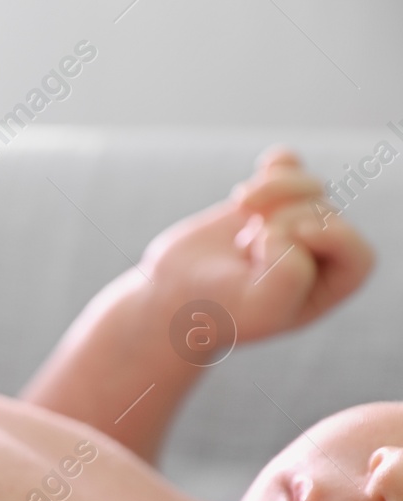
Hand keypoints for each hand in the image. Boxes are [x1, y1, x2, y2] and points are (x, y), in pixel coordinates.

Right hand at [140, 146, 373, 341]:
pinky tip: (253, 178)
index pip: (356, 253)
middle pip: (326, 214)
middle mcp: (320, 253)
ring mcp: (294, 222)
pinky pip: (291, 167)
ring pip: (309, 186)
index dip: (323, 238)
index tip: (271, 242)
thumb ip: (289, 276)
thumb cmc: (217, 308)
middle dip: (283, 219)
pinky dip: (278, 165)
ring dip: (273, 189)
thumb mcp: (257, 309)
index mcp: (330, 286)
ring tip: (241, 207)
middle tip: (244, 247)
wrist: (172, 294)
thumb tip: (286, 229)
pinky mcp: (267, 202)